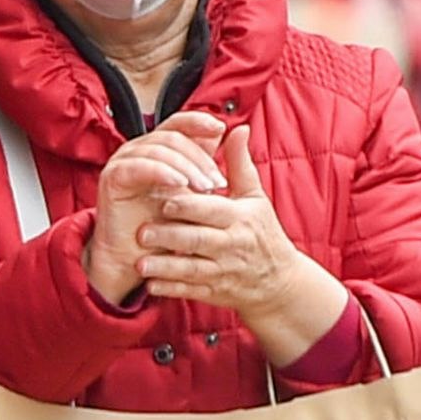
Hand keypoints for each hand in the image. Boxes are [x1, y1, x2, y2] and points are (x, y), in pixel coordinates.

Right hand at [84, 111, 227, 305]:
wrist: (139, 259)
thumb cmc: (166, 227)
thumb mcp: (194, 193)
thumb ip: (207, 163)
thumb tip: (235, 131)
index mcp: (157, 148)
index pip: (178, 123)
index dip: (199, 122)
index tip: (221, 128)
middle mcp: (138, 150)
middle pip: (172, 137)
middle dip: (199, 158)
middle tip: (218, 182)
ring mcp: (123, 162)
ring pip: (158, 150)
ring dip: (185, 167)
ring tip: (205, 189)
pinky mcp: (112, 178)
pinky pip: (138, 166)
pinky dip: (162, 172)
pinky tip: (179, 184)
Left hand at [143, 127, 345, 361]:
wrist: (280, 282)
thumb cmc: (262, 233)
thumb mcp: (255, 198)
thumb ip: (240, 164)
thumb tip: (237, 128)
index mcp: (239, 218)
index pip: (211, 210)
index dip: (187, 205)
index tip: (163, 199)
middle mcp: (231, 245)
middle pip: (197, 240)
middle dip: (170, 236)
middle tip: (141, 231)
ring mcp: (223, 271)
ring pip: (191, 270)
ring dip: (165, 267)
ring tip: (140, 262)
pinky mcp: (215, 292)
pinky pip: (191, 291)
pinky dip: (171, 289)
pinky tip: (150, 284)